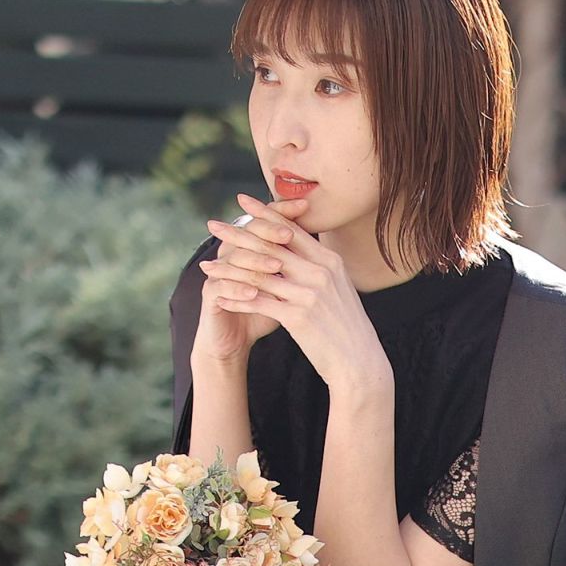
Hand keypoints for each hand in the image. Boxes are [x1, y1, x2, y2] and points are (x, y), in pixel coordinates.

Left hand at [202, 191, 391, 392]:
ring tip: (206, 266)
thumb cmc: (347, 327)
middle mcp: (319, 272)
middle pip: (270, 246)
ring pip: (259, 275)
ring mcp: (308, 294)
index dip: (264, 214)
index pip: (290, 230)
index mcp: (329, 261)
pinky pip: (259, 303)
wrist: (359, 362)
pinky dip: (236, 300)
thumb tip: (302, 249)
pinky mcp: (297, 317)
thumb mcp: (339, 289)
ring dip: (228, 270)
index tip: (242, 203)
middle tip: (212, 226)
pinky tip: (220, 299)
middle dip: (237, 234)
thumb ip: (320, 267)